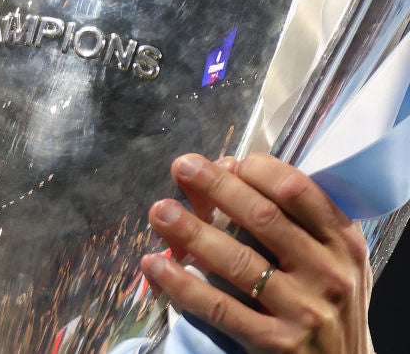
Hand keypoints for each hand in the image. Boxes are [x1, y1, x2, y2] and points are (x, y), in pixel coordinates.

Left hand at [140, 153, 373, 352]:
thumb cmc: (325, 301)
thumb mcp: (324, 258)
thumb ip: (286, 220)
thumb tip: (222, 171)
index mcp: (342, 242)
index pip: (296, 190)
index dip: (256, 170)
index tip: (225, 161)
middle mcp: (328, 273)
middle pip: (262, 218)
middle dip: (216, 187)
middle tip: (182, 167)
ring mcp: (305, 311)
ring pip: (238, 261)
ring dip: (192, 231)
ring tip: (160, 211)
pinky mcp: (277, 343)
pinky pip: (220, 308)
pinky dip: (182, 284)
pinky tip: (155, 266)